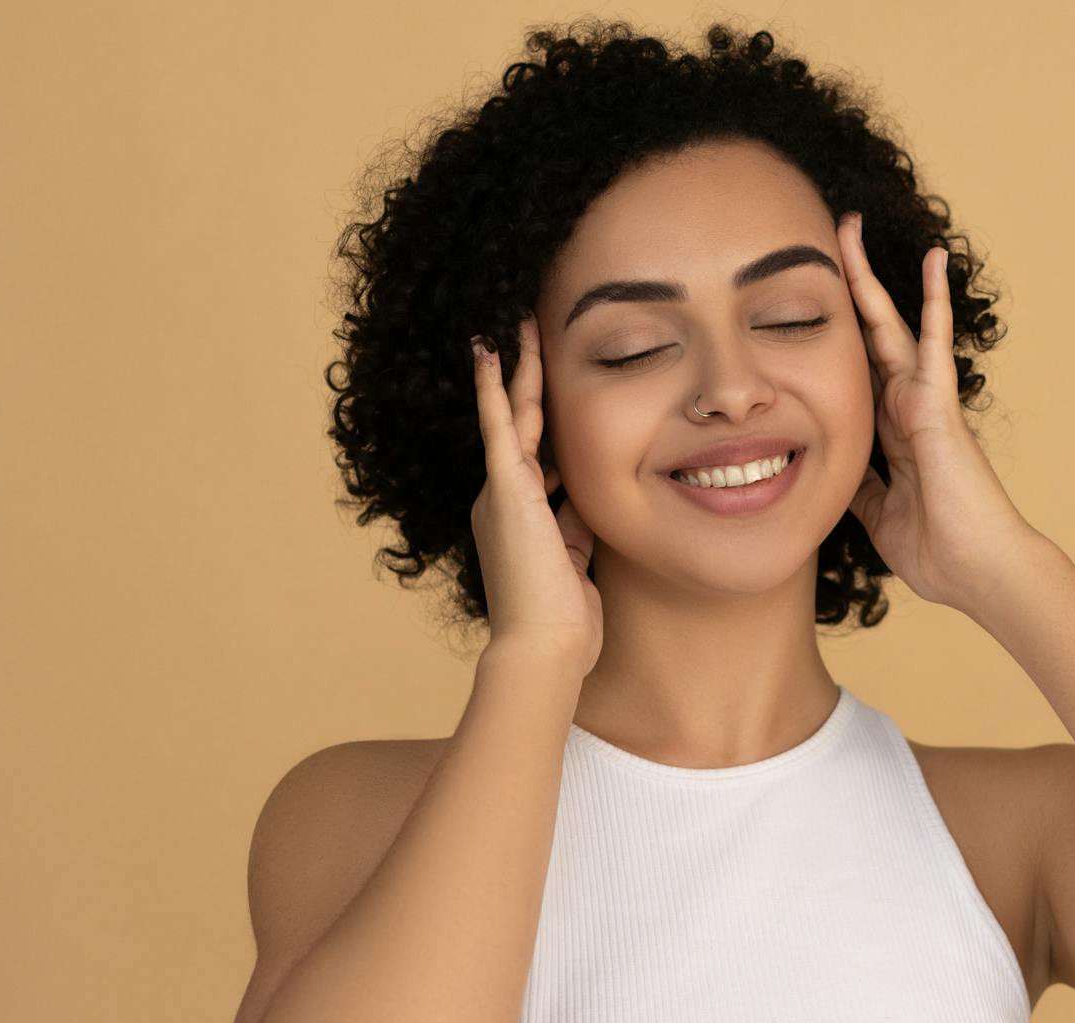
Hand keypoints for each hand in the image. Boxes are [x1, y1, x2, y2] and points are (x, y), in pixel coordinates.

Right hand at [468, 313, 603, 675]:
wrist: (544, 650)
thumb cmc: (563, 623)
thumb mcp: (577, 564)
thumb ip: (576, 528)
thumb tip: (583, 501)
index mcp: (521, 517)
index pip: (538, 454)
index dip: (544, 417)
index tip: (548, 386)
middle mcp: (503, 498)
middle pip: (522, 424)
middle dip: (526, 379)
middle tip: (524, 331)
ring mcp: (502, 491)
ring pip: (513, 414)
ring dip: (517, 367)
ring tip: (516, 322)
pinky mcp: (505, 489)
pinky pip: (499, 425)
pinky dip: (495, 386)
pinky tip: (490, 348)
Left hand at [837, 211, 1041, 615]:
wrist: (979, 572)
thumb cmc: (939, 549)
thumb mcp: (877, 515)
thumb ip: (860, 486)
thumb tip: (835, 472)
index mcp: (890, 432)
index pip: (854, 372)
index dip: (831, 338)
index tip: (805, 306)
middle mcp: (906, 407)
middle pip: (866, 335)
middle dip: (842, 290)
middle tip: (823, 242)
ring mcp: (924, 401)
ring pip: (891, 325)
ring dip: (871, 278)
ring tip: (852, 225)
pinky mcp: (940, 405)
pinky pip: (933, 343)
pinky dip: (933, 301)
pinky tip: (933, 260)